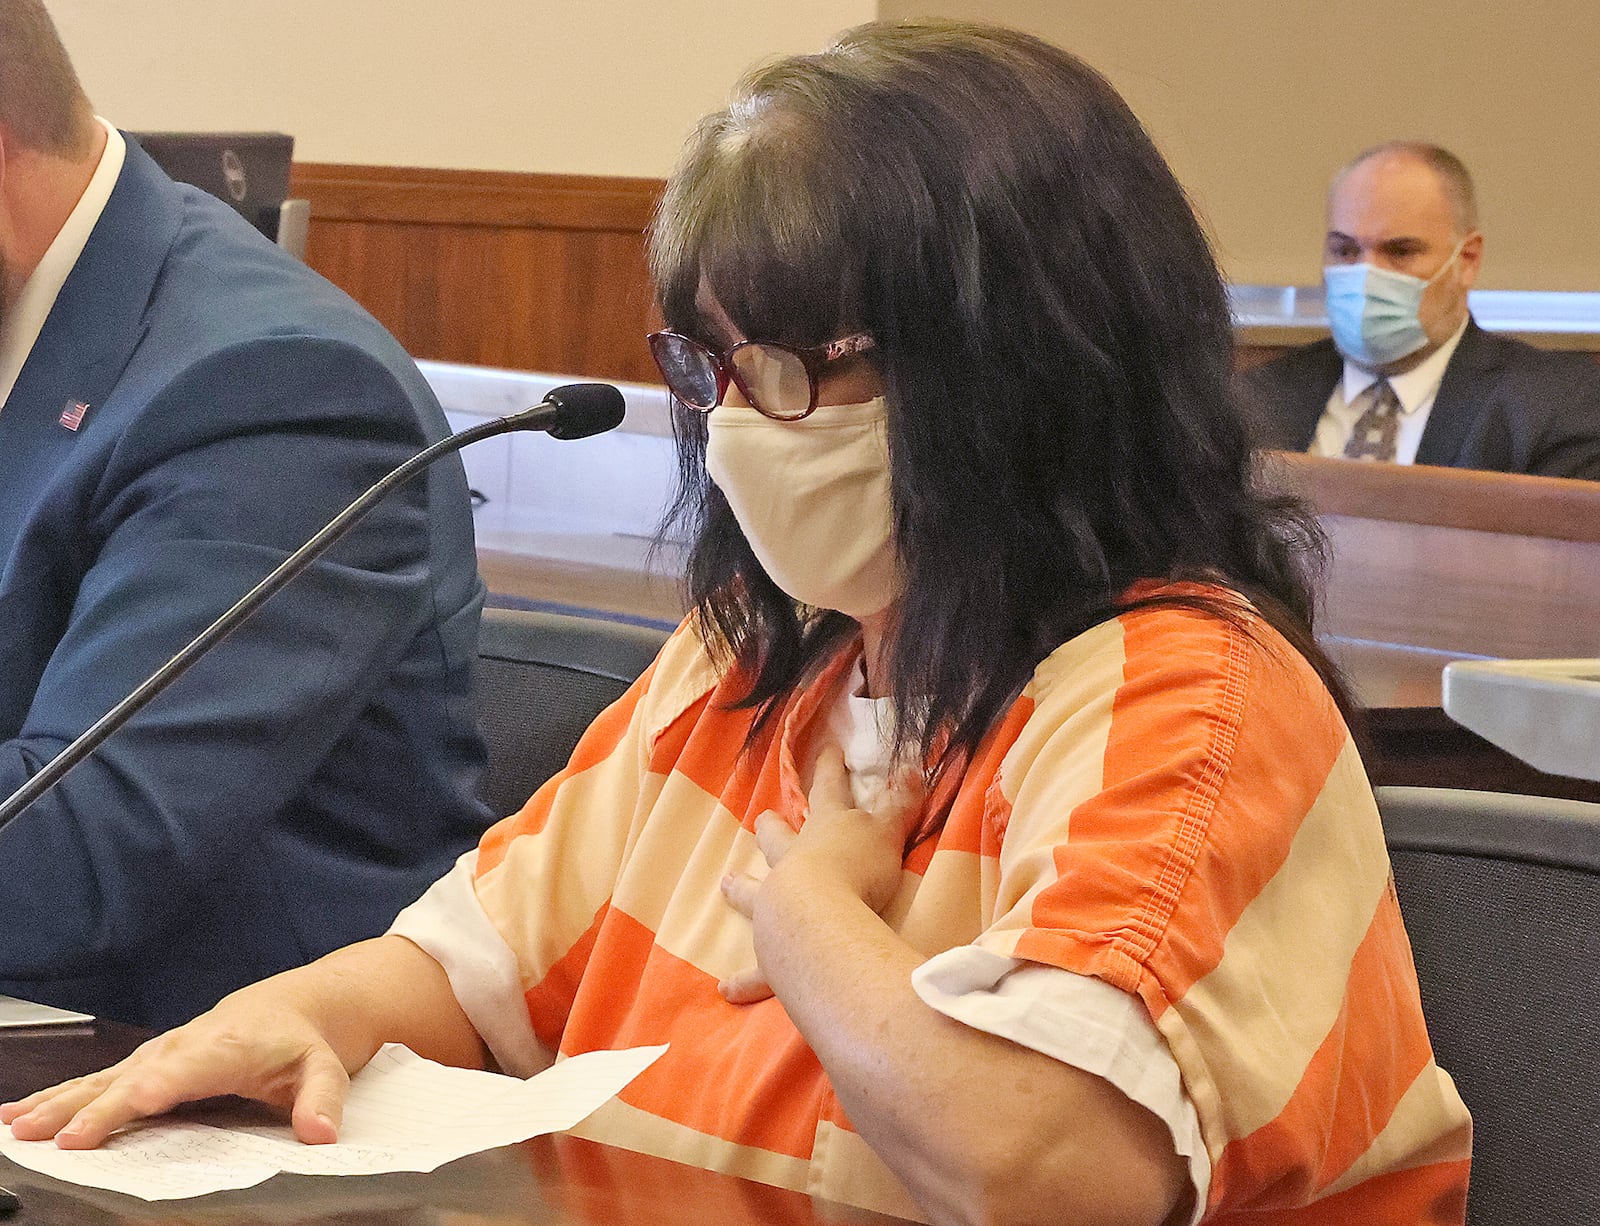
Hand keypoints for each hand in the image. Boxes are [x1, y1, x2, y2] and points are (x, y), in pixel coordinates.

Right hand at [0, 990, 351, 1148]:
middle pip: (137, 1077)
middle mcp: (187, 1045)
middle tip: (62, 1137)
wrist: (298, 1005)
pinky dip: (62, 1095)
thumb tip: (320, 1133)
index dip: (164, 1084)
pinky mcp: (148, 1061)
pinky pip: (101, 1079)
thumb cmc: (307, 1040)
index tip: (137, 1100)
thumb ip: (323, 1100)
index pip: (191, 1067)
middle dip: (99, 1106)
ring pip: (107, 1077)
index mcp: (229, 1046)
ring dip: (64, 1102)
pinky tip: (24, 1112)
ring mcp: (162, 1052)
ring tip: (22, 1126)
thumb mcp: (328, 1068)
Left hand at [719, 744, 922, 1003]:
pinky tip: (728, 988)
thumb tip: (914, 765)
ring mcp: (778, 904)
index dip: (831, 770)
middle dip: (773, 828)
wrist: (821, 914)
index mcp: (825, 832)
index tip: (828, 750)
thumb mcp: (887, 832)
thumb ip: (901, 803)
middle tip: (762, 818)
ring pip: (754, 894)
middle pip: (780, 839)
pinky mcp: (774, 949)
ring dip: (741, 889)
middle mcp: (795, 864)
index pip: (829, 791)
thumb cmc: (859, 870)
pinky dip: (745, 980)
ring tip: (726, 884)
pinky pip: (757, 969)